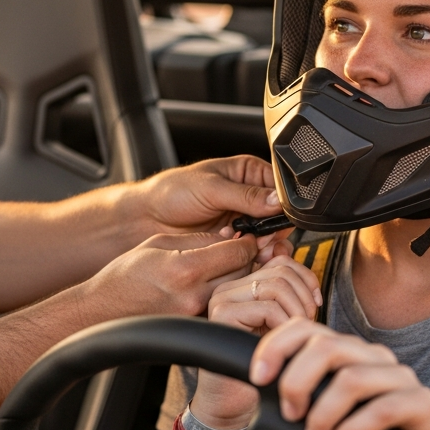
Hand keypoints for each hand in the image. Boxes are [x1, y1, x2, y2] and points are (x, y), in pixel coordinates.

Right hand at [81, 232, 257, 319]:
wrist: (102, 310)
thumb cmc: (123, 276)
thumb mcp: (158, 243)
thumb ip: (198, 239)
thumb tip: (229, 234)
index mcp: (186, 268)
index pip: (238, 252)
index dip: (247, 241)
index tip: (246, 237)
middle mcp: (194, 294)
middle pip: (243, 272)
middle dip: (246, 258)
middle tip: (240, 249)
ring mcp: (195, 314)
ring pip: (233, 291)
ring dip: (236, 277)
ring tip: (226, 266)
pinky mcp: (193, 326)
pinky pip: (219, 305)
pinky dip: (222, 294)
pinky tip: (212, 286)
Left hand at [129, 156, 291, 263]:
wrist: (146, 218)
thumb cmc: (171, 192)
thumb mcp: (210, 188)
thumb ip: (244, 195)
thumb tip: (276, 201)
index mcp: (247, 173)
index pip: (278, 186)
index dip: (283, 203)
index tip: (281, 217)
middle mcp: (248, 196)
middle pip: (278, 214)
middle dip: (276, 228)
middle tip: (268, 239)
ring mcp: (242, 220)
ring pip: (269, 235)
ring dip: (265, 244)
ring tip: (256, 250)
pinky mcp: (233, 241)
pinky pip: (253, 250)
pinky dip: (253, 255)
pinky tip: (245, 257)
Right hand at [191, 257, 321, 427]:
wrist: (234, 404)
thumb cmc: (262, 368)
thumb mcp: (282, 325)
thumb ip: (288, 295)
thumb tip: (293, 256)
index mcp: (242, 285)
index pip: (281, 260)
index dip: (306, 279)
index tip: (315, 305)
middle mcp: (229, 287)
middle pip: (282, 270)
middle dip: (304, 298)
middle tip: (307, 325)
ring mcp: (223, 298)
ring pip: (277, 286)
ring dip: (297, 312)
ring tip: (296, 336)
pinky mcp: (222, 314)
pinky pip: (268, 307)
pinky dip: (285, 325)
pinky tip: (283, 344)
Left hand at [248, 319, 429, 429]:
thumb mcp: (324, 405)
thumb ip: (301, 389)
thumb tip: (259, 382)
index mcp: (348, 349)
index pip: (305, 328)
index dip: (276, 347)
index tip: (258, 378)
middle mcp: (374, 355)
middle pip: (327, 348)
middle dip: (297, 383)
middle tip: (289, 416)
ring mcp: (401, 376)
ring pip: (352, 380)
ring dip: (322, 415)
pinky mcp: (422, 402)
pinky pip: (382, 410)